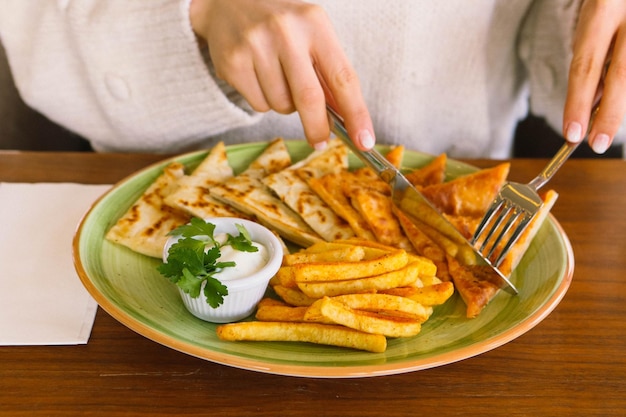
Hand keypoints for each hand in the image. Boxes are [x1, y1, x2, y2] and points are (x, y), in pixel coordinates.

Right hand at [189, 0, 374, 149]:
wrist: (227, 1)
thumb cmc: (281, 24)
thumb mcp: (311, 35)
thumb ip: (329, 72)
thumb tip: (346, 118)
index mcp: (315, 23)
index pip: (343, 77)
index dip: (356, 113)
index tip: (364, 140)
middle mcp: (286, 31)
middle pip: (309, 98)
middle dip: (318, 127)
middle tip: (320, 141)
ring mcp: (256, 46)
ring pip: (282, 106)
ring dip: (286, 105)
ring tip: (277, 78)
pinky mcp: (233, 62)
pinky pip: (259, 105)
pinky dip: (263, 101)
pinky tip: (257, 76)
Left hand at [563, 0, 625, 153]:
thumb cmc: (610, 6)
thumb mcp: (592, 25)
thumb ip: (591, 61)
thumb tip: (591, 105)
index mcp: (603, 10)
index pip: (585, 67)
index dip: (578, 104)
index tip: (572, 135)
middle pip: (621, 76)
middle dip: (609, 115)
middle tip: (597, 144)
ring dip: (620, 102)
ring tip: (605, 119)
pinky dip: (625, 92)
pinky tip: (618, 98)